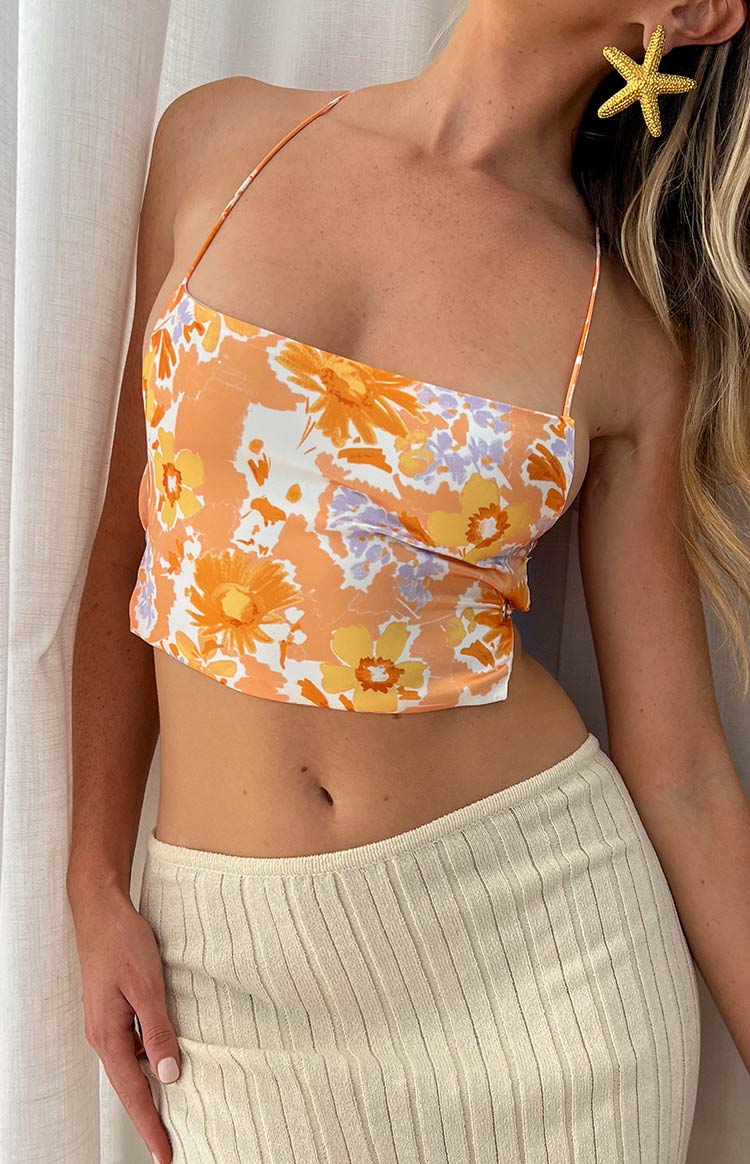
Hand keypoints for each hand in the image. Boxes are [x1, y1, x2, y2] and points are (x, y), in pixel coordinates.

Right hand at [68, 882, 180, 1163]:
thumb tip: (169, 1075)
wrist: (101, 910)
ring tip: (171, 1115)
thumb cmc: (122, 942)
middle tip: (169, 1146)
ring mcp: (106, 1024)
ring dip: (148, 1091)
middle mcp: (104, 1036)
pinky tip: (164, 1063)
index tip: (166, 1154)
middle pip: (129, 1087)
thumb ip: (157, 1030)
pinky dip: (148, 1062)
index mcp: (109, 1035)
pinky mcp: (113, 1011)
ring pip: (131, 1067)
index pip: (133, 1092)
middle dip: (149, 1118)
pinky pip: (131, 1047)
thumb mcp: (147, 985)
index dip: (150, 1125)